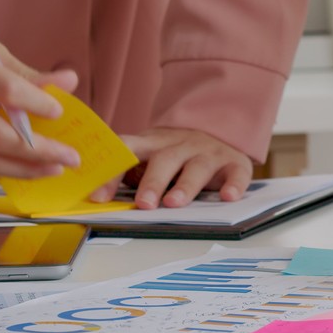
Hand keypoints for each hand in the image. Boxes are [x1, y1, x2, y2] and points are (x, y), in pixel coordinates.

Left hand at [87, 128, 252, 208]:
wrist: (219, 128)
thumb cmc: (177, 153)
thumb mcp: (151, 154)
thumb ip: (129, 172)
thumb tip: (97, 201)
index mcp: (153, 143)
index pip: (127, 152)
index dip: (112, 174)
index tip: (98, 197)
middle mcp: (180, 145)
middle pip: (164, 159)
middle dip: (153, 182)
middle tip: (144, 204)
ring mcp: (208, 152)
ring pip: (196, 167)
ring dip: (185, 185)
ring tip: (174, 203)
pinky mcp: (234, 162)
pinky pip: (235, 173)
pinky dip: (233, 184)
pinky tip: (228, 197)